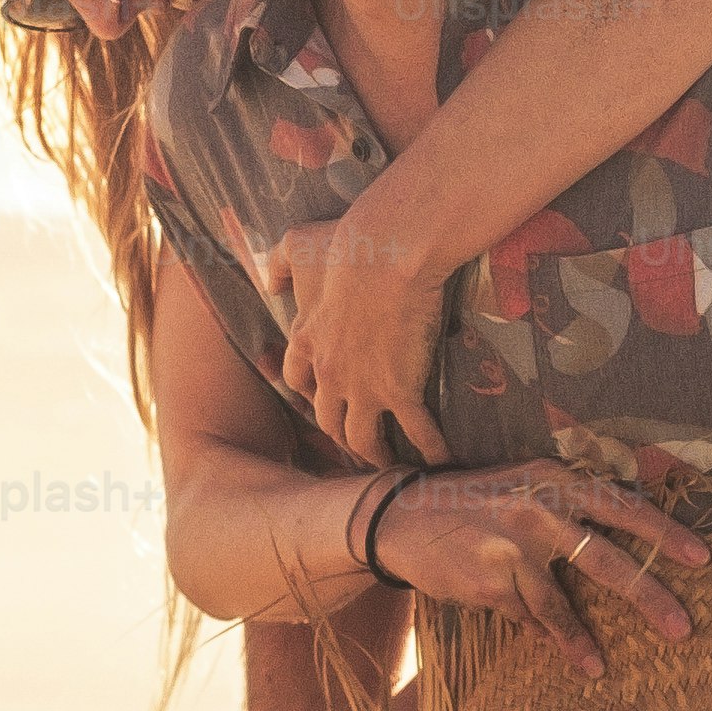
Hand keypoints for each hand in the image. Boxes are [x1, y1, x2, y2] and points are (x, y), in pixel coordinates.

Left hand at [267, 213, 450, 465]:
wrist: (384, 255)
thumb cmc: (345, 245)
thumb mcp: (297, 245)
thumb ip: (278, 261)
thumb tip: (268, 279)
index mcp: (307, 339)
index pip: (297, 379)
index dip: (308, 394)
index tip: (319, 399)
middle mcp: (329, 372)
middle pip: (327, 417)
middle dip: (339, 434)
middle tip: (354, 443)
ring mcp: (362, 387)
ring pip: (362, 436)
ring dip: (375, 454)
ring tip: (389, 466)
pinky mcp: (398, 390)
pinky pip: (415, 431)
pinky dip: (430, 450)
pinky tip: (443, 462)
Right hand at [368, 462, 709, 672]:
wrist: (402, 516)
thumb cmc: (476, 502)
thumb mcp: (524, 485)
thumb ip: (569, 506)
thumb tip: (625, 540)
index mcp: (555, 480)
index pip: (622, 507)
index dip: (664, 534)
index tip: (703, 558)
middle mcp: (538, 510)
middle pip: (608, 560)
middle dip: (650, 598)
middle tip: (684, 629)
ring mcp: (513, 547)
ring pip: (560, 605)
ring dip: (582, 642)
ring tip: (599, 668)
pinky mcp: (489, 583)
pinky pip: (525, 618)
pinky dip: (538, 634)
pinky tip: (549, 647)